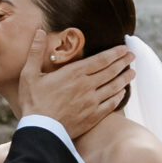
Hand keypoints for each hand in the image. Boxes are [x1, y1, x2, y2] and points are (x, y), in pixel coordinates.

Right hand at [16, 30, 134, 139]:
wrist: (41, 131)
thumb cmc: (33, 102)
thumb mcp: (29, 74)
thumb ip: (35, 52)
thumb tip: (38, 31)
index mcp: (74, 73)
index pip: (101, 60)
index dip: (115, 53)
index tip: (124, 49)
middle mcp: (87, 86)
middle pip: (111, 71)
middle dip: (124, 62)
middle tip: (132, 56)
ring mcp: (92, 102)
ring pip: (114, 87)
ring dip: (125, 78)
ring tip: (132, 72)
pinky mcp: (93, 116)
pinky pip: (111, 104)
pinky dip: (119, 96)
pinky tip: (122, 92)